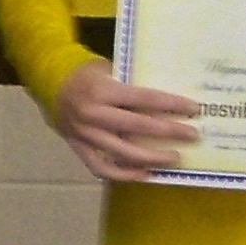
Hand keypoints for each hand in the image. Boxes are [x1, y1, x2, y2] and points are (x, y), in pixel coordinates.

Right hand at [50, 64, 200, 184]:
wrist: (51, 85)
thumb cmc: (86, 74)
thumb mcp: (109, 69)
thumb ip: (131, 85)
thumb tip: (166, 100)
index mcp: (103, 90)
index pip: (145, 99)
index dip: (171, 105)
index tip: (194, 109)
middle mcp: (94, 114)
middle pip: (138, 127)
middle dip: (169, 132)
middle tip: (192, 135)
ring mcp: (85, 134)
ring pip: (123, 153)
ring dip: (152, 158)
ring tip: (174, 157)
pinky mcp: (79, 148)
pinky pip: (102, 168)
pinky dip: (124, 174)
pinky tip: (145, 173)